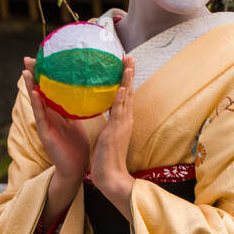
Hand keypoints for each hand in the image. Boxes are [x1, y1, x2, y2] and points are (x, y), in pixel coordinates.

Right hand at [23, 56, 89, 183]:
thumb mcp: (77, 122)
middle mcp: (47, 116)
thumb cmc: (77, 147)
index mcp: (56, 112)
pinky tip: (34, 93)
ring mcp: (44, 125)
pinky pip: (41, 117)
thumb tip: (84, 91)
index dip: (45, 74)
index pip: (49, 89)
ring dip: (30, 86)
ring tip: (26, 71)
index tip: (43, 57)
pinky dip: (37, 104)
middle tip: (28, 58)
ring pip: (36, 102)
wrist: (76, 169)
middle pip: (38, 91)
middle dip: (33, 75)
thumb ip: (76, 108)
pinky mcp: (45, 134)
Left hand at [89, 55, 134, 216]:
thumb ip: (109, 124)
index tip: (124, 64)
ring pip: (126, 98)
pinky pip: (119, 113)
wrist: (111, 177)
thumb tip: (104, 114)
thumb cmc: (107, 159)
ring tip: (128, 64)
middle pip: (129, 92)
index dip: (125, 79)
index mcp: (122, 121)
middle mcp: (125, 120)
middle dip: (129, 74)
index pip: (124, 96)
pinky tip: (122, 88)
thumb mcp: (108, 136)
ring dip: (127, 80)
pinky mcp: (115, 132)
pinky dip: (121, 100)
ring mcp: (122, 125)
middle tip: (129, 56)